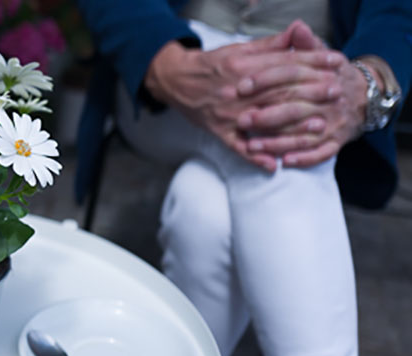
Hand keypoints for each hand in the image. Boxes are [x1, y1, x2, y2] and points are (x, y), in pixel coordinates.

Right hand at [145, 20, 344, 168]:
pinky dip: (254, 157)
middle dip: (311, 92)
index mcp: (243, 68)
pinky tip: (272, 166)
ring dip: (292, 127)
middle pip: (279, 93)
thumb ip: (270, 45)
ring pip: (264, 122)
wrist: (176, 80)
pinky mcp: (219, 131)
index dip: (312, 63)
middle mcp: (238, 92)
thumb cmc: (211, 65)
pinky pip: (237, 147)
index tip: (335, 63)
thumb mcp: (239, 49)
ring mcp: (228, 114)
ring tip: (318, 127)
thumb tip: (298, 32)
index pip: (283, 65)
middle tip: (336, 92)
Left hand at [231, 21, 367, 166]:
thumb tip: (297, 28)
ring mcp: (334, 123)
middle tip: (242, 119)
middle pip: (296, 108)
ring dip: (278, 142)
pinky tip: (284, 161)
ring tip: (252, 145)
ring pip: (304, 135)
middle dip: (267, 115)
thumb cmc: (332, 77)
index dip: (266, 79)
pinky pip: (321, 153)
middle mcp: (329, 100)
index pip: (292, 75)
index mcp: (323, 76)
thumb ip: (306, 46)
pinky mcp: (337, 142)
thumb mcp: (323, 57)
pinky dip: (304, 158)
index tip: (242, 85)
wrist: (365, 99)